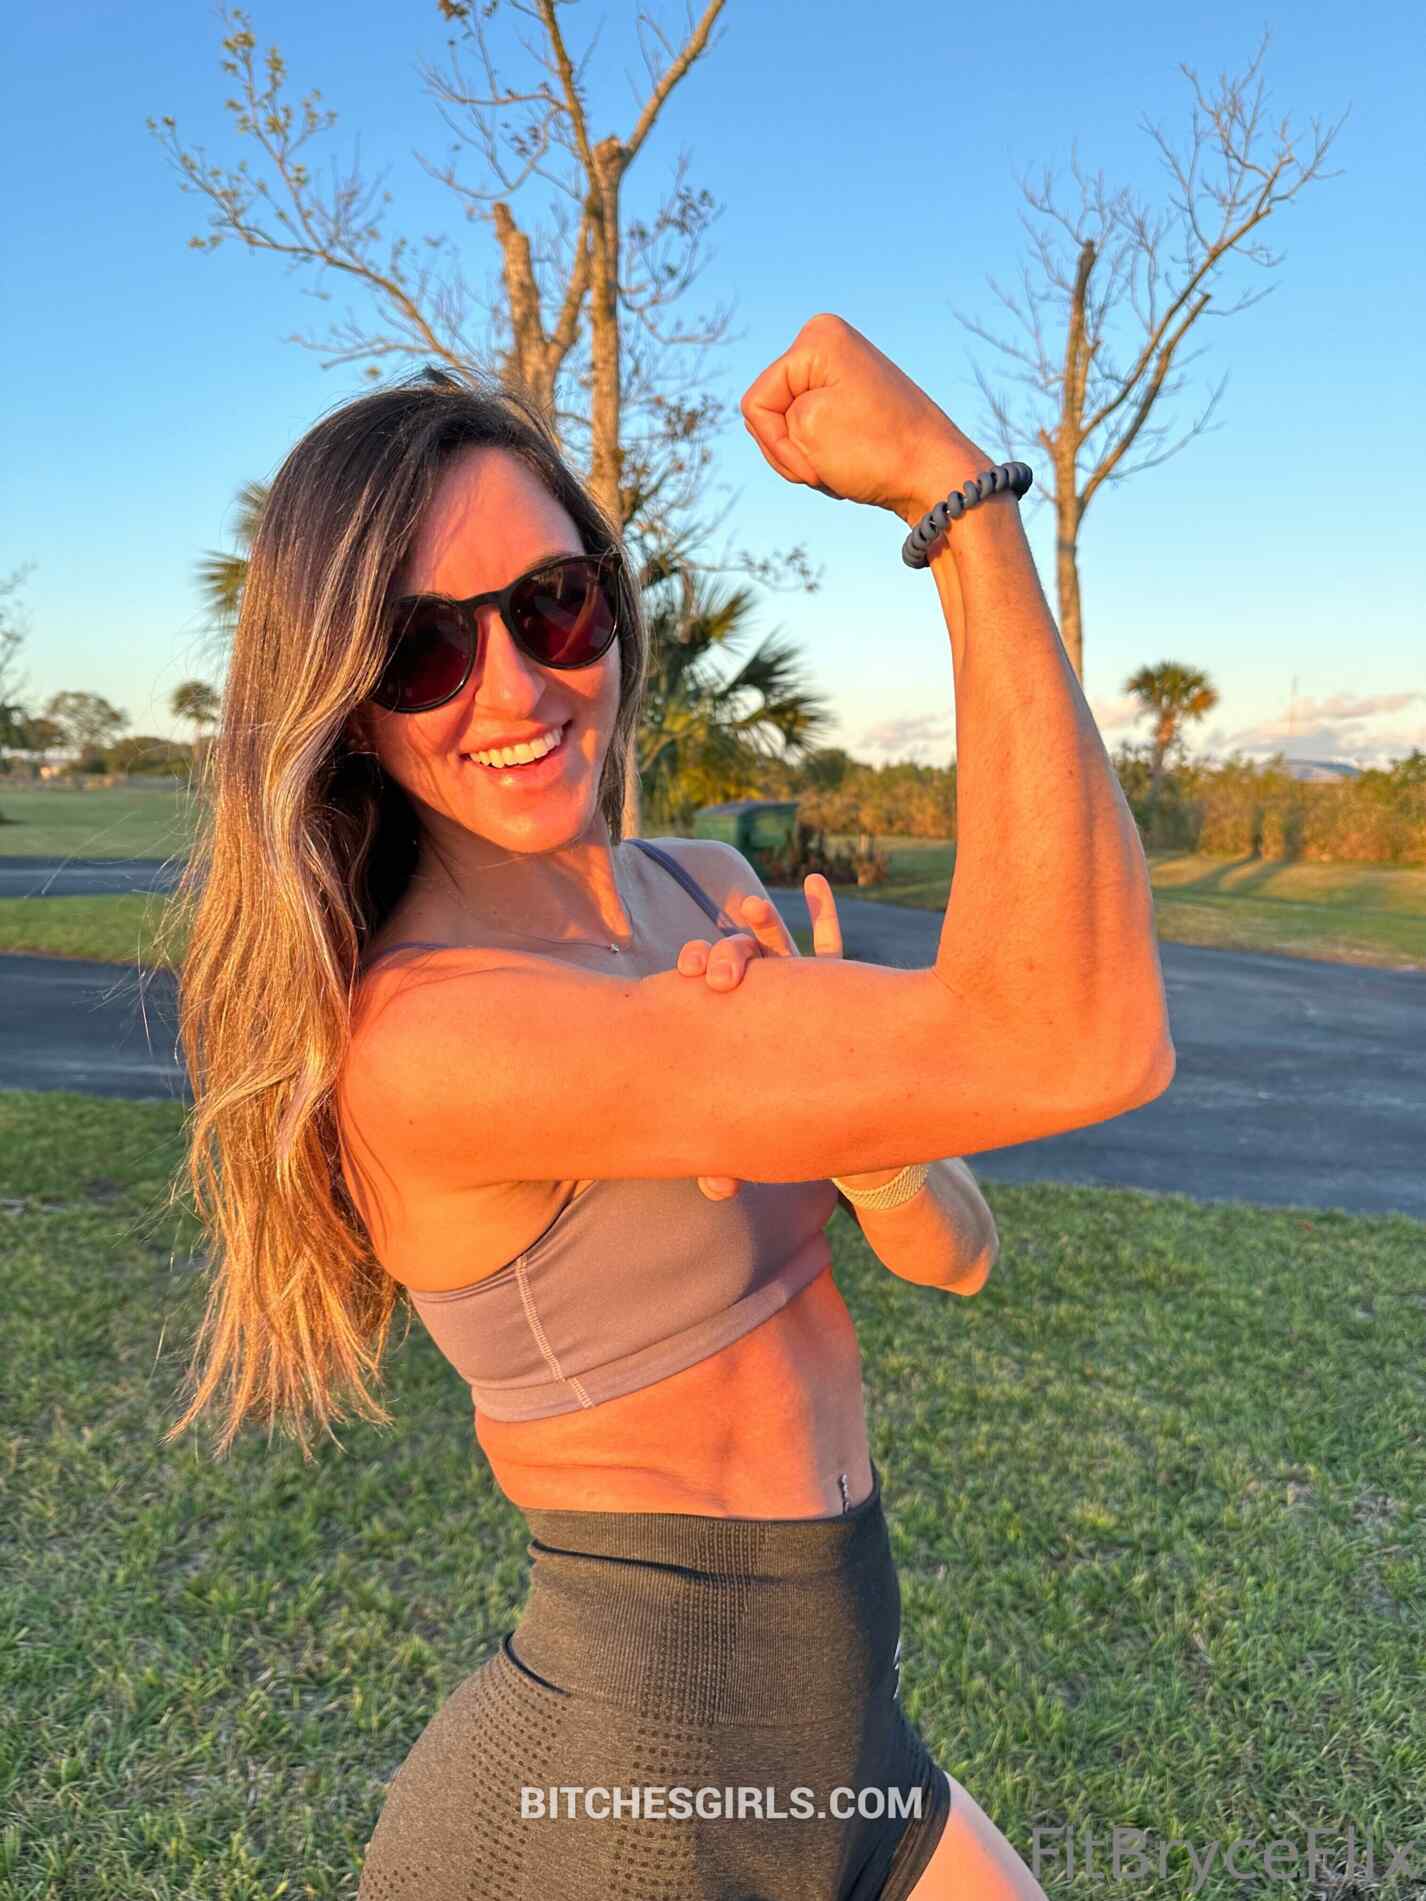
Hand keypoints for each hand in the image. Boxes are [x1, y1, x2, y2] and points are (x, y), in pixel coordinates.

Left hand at [679, 877, 899, 1202]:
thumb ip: (741, 1158)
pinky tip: (813, 882)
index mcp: (739, 1041)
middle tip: (714, 959)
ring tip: (748, 904)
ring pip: (776, 950)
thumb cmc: (802, 1131)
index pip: (706, 1004)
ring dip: (759, 921)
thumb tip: (715, 1186)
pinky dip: (821, 910)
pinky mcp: (842, 987)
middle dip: (721, 952)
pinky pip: (832, 945)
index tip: (683, 972)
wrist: (855, 1127)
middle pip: (734, 969)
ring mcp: (800, 992)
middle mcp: (764, 1010)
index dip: (692, 979)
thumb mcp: (770, 1145)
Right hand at [740, 312, 990, 523]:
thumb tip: (789, 413)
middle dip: (790, 450)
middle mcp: (828, 343)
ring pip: (787, 429)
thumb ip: (773, 417)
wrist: (936, 476)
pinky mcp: (850, 399)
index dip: (775, 443)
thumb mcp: (804, 431)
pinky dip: (820, 459)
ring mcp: (840, 372)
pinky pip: (810, 434)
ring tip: (842, 467)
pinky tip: (848, 467)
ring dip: (805, 459)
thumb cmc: (875, 452)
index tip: (813, 465)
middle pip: (769, 413)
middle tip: (829, 466)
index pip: (755, 402)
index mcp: (816, 338)